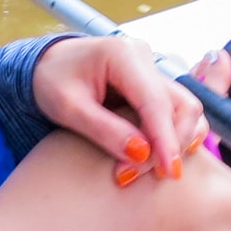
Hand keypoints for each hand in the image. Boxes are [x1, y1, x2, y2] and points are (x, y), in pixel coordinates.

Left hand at [30, 36, 211, 185]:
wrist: (45, 66)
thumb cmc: (51, 81)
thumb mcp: (67, 107)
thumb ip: (103, 129)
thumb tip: (142, 153)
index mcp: (122, 54)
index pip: (155, 101)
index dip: (165, 139)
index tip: (168, 172)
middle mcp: (144, 57)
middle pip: (181, 106)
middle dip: (170, 144)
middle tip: (141, 175)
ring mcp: (151, 70)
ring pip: (185, 110)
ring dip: (175, 142)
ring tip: (148, 170)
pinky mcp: (153, 85)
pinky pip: (176, 112)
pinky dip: (172, 136)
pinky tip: (157, 156)